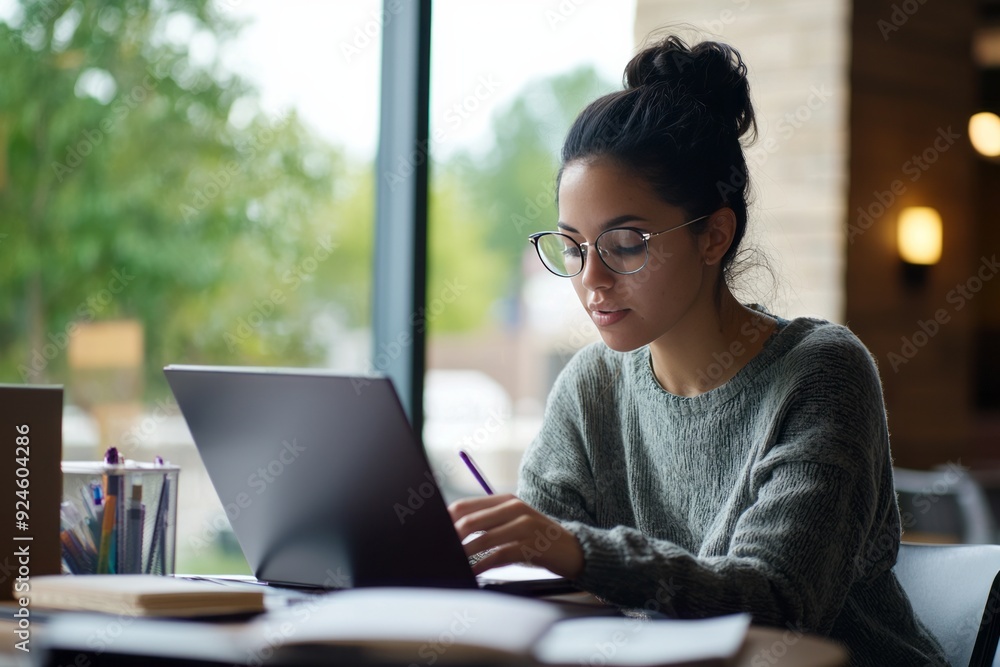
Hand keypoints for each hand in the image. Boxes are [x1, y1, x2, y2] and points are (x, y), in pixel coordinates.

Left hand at [448, 494, 584, 578]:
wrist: (573, 549)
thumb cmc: (536, 539)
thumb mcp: (514, 522)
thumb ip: (489, 522)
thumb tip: (455, 532)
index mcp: (506, 500)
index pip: (466, 505)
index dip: (446, 519)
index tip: (433, 531)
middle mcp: (514, 508)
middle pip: (471, 521)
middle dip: (452, 538)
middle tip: (438, 549)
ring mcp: (524, 526)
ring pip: (483, 539)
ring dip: (464, 553)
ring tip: (451, 562)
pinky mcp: (531, 546)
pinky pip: (499, 556)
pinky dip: (482, 565)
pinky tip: (473, 572)